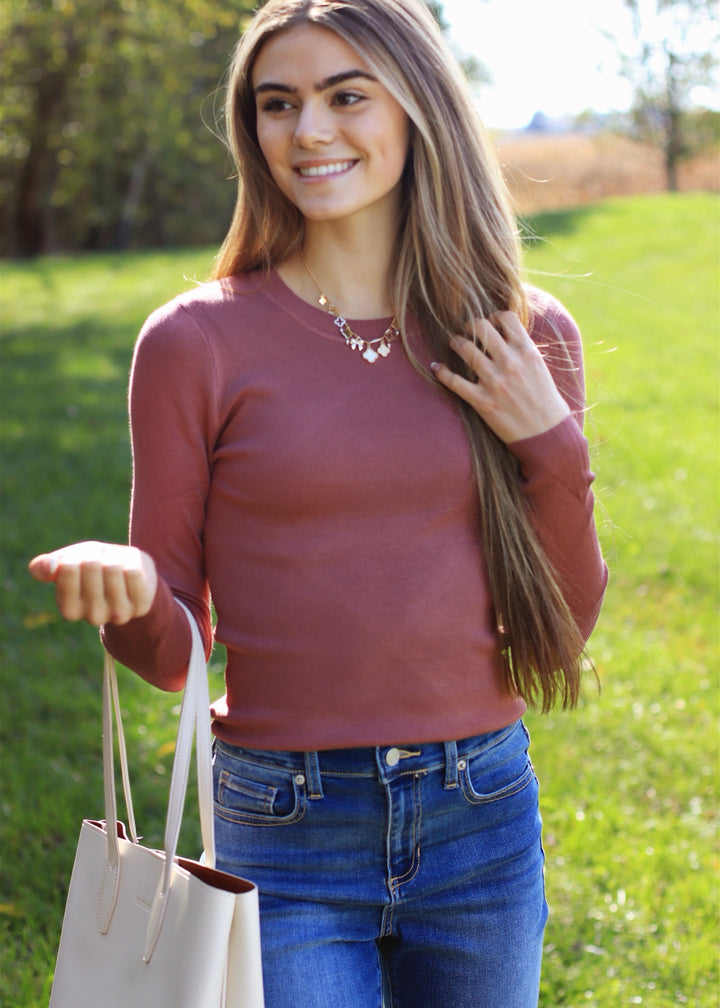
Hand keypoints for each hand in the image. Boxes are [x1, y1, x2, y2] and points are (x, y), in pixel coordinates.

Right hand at [29, 541, 157, 625]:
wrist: (129, 571)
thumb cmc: (93, 567)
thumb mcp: (66, 562)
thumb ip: (47, 567)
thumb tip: (47, 567)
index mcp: (69, 610)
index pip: (68, 569)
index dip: (73, 556)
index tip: (78, 562)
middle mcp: (93, 617)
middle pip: (92, 566)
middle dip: (96, 555)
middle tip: (100, 562)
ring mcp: (119, 614)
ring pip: (113, 569)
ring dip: (115, 559)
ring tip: (115, 566)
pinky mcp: (141, 606)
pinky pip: (134, 574)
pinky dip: (132, 563)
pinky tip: (130, 572)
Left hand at [431, 312, 569, 442]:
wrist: (547, 434)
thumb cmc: (545, 401)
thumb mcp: (540, 368)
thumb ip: (523, 351)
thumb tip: (506, 336)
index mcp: (527, 352)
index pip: (506, 318)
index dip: (494, 316)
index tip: (490, 322)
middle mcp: (510, 363)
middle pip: (482, 328)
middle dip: (471, 325)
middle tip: (467, 330)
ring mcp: (494, 381)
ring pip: (466, 349)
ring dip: (456, 342)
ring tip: (453, 343)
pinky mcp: (482, 401)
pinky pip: (454, 381)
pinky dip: (442, 372)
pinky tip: (436, 367)